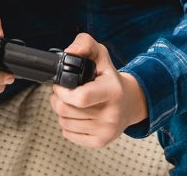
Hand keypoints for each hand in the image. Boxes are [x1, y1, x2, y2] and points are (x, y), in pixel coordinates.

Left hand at [49, 33, 147, 148]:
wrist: (130, 103)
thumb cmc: (110, 78)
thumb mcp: (101, 54)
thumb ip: (84, 43)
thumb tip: (69, 51)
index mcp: (112, 90)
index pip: (80, 97)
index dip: (62, 91)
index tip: (60, 85)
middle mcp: (111, 113)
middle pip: (67, 110)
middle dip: (57, 99)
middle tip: (61, 91)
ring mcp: (106, 130)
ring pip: (64, 122)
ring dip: (61, 111)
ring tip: (69, 102)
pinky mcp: (100, 142)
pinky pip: (69, 135)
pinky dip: (66, 124)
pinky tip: (75, 114)